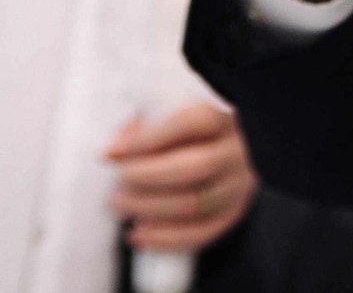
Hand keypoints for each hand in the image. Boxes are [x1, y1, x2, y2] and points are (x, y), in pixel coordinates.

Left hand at [107, 102, 257, 253]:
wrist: (228, 148)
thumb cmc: (187, 131)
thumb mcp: (168, 114)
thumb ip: (141, 127)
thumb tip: (112, 154)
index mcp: (226, 118)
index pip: (194, 123)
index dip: (151, 139)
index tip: (116, 153)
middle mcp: (238, 151)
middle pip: (193, 167)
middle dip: (145, 178)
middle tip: (118, 182)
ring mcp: (239, 184)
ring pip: (194, 204)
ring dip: (148, 209)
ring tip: (120, 205)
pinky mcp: (234, 211)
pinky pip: (201, 233)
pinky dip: (165, 239)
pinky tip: (138, 234)